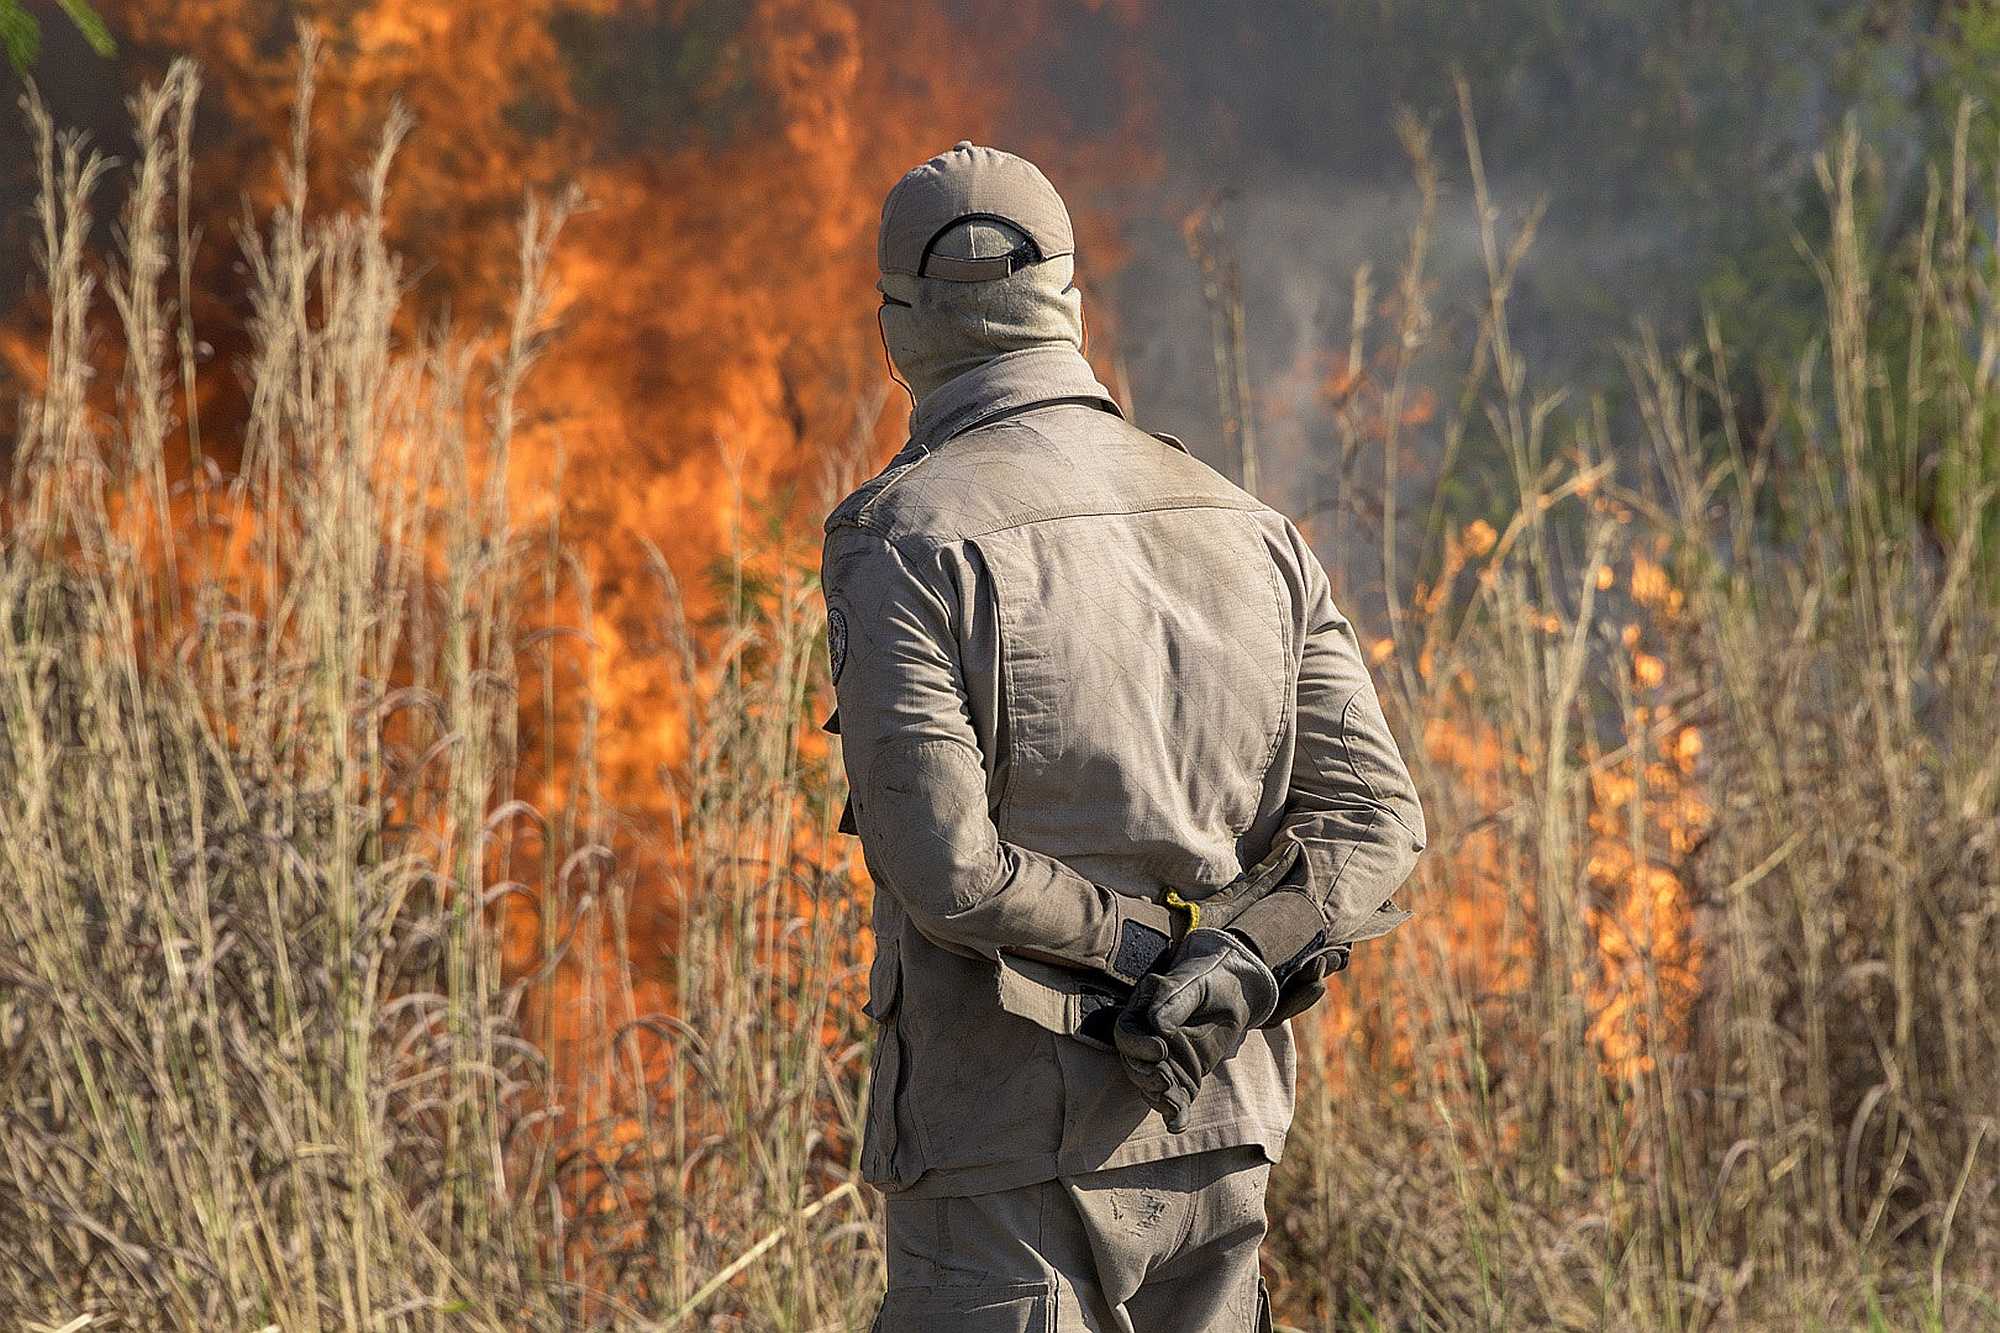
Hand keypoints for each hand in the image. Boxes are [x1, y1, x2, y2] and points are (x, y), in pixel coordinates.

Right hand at [1112, 928, 1279, 1130]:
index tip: (1161, 1049)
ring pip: (1151, 1085)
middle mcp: (1147, 1037)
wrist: (1237, 991)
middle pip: (1134, 1065)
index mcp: (1142, 1010)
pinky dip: (1175, 1114)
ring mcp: (1165, 1060)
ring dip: (1159, 1097)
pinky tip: (1178, 1125)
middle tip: (1166, 1080)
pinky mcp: (1184, 1076)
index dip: (1137, 1046)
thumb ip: (1173, 1000)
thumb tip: (1156, 1024)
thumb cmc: (1211, 978)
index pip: (1126, 1034)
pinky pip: (1175, 1099)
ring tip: (1174, 1104)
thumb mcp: (1194, 983)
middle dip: (1146, 1077)